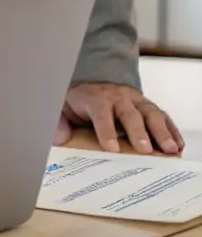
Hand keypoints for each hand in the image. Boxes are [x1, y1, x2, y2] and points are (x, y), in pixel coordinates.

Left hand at [54, 82, 183, 155]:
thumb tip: (58, 137)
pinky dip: (172, 130)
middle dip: (137, 132)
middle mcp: (118, 97)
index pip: (101, 112)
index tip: (111, 148)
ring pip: (151, 113)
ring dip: (161, 131)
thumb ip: (58, 122)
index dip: (106, 130)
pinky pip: (163, 117)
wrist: (92, 86)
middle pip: (129, 113)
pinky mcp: (148, 107)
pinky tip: (178, 145)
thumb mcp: (62, 108)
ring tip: (170, 150)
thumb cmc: (78, 103)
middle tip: (145, 150)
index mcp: (95, 98)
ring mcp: (135, 100)